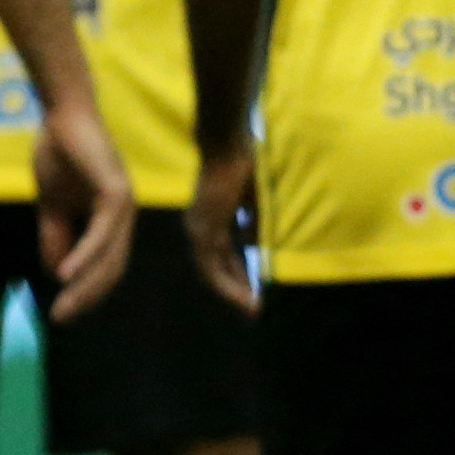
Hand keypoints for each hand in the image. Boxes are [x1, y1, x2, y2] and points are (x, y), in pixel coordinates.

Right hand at [31, 95, 136, 321]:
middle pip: (111, 269)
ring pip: (110, 256)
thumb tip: (55, 271)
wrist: (61, 114)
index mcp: (111, 220)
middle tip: (61, 317)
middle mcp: (124, 217)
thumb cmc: (59, 151)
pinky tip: (66, 273)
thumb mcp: (51, 202)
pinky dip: (85, 256)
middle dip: (86, 296)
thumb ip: (55, 235)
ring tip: (64, 304)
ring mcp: (124, 205)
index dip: (85, 290)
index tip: (62, 310)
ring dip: (86, 284)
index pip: (104, 266)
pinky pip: (103, 233)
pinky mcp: (117, 193)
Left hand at [185, 145, 258, 312]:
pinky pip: (211, 266)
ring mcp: (199, 228)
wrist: (227, 144)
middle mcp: (200, 226)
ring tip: (253, 309)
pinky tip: (246, 298)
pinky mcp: (202, 230)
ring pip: (212, 271)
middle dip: (236, 289)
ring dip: (233, 291)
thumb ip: (252, 222)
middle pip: (216, 267)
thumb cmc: (245, 166)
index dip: (239, 274)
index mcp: (211, 218)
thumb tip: (253, 243)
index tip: (255, 293)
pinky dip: (227, 284)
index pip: (223, 255)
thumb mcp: (254, 201)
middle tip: (254, 311)